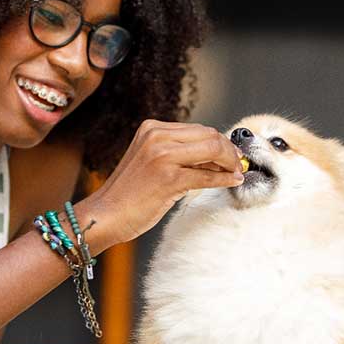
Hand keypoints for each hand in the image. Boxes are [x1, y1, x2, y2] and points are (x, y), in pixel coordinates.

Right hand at [78, 119, 243, 248]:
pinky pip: (207, 176)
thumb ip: (180, 153)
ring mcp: (163, 156)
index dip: (220, 142)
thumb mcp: (152, 161)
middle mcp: (157, 136)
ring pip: (212, 150)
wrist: (106, 214)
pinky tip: (231, 181)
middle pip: (209, 135)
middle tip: (238, 164)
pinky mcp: (169, 178)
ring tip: (236, 172)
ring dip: (230, 162)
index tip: (231, 155)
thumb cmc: (129, 193)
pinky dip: (223, 178)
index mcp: (152, 128)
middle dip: (229, 150)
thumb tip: (217, 156)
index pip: (199, 129)